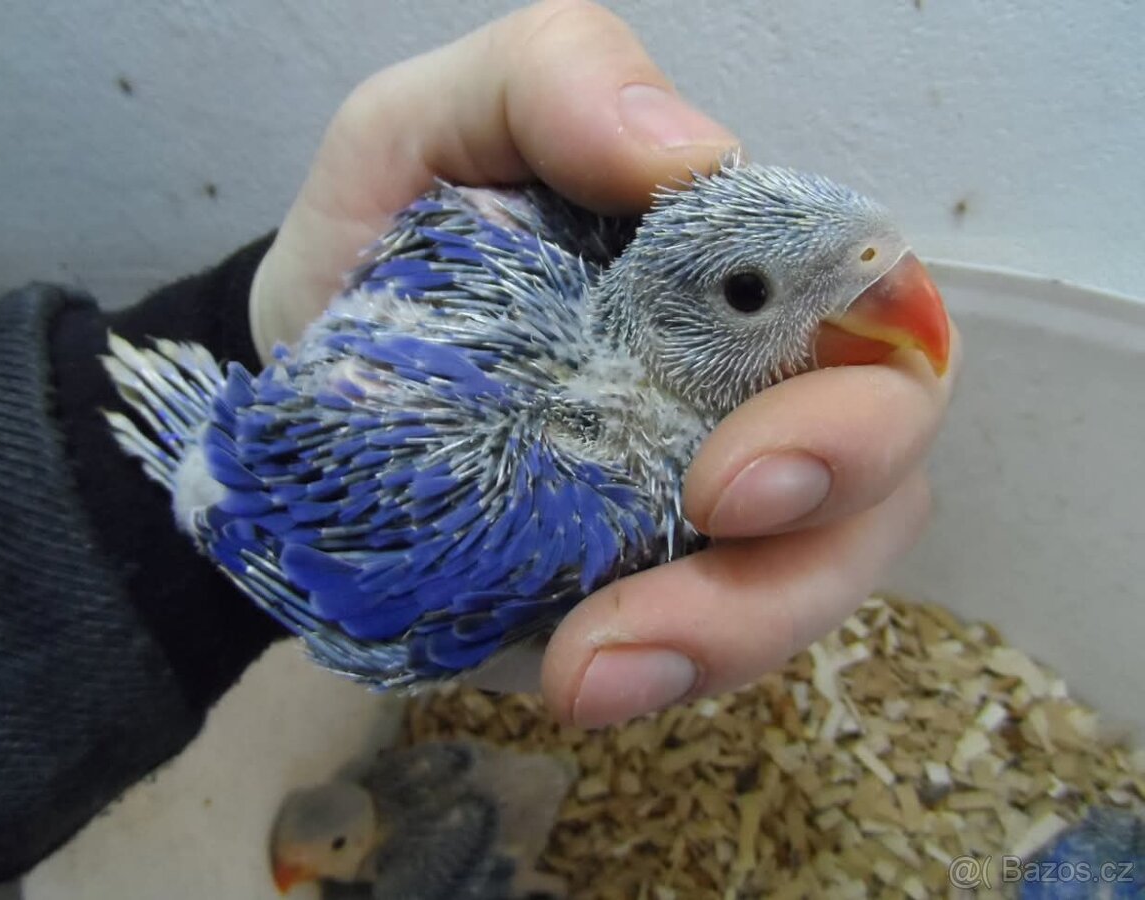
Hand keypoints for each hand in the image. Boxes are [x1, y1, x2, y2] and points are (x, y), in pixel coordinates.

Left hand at [250, 0, 957, 727]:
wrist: (296, 375)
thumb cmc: (386, 240)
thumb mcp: (435, 123)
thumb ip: (555, 80)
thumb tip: (688, 156)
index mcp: (736, 273)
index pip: (878, 319)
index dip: (862, 390)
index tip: (745, 448)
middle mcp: (748, 388)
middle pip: (883, 463)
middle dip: (830, 502)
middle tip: (719, 510)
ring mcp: (700, 503)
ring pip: (813, 577)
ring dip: (735, 629)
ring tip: (593, 664)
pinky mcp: (643, 589)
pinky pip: (708, 650)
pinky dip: (660, 673)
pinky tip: (575, 680)